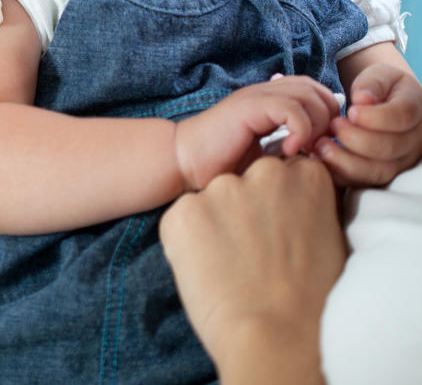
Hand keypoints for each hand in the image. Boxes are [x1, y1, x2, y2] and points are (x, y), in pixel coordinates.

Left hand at [159, 157, 343, 382]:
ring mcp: (221, 189)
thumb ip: (305, 209)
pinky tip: (207, 270)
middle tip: (252, 255)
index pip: (281, 175)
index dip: (275, 209)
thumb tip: (288, 208)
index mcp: (307, 176)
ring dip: (212, 227)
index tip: (278, 236)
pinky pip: (180, 222)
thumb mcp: (329, 240)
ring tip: (230, 268)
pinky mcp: (183, 210)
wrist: (277, 338)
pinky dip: (186, 243)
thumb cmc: (312, 303)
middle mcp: (264, 172)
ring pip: (210, 202)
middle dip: (242, 211)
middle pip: (243, 183)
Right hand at [174, 75, 339, 190]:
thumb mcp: (264, 154)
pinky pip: (291, 109)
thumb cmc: (220, 164)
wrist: (183, 160)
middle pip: (318, 90)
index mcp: (269, 100)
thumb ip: (289, 145)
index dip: (327, 117)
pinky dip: (300, 130)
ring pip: (309, 95)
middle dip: (327, 121)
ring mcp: (256, 96)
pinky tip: (287, 150)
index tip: (319, 148)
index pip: (316, 92)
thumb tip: (322, 155)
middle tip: (315, 150)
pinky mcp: (248, 107)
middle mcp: (265, 91)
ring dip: (316, 126)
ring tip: (303, 151)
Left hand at [318, 62, 421, 185]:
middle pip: (390, 147)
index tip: (351, 110)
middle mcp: (413, 139)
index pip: (401, 116)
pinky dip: (339, 174)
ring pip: (378, 171)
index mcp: (415, 109)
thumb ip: (372, 83)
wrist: (384, 104)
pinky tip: (321, 158)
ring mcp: (399, 160)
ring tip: (322, 145)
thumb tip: (363, 99)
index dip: (374, 117)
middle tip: (334, 125)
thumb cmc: (380, 89)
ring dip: (345, 160)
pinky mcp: (381, 173)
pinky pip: (362, 182)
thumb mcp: (379, 75)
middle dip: (355, 138)